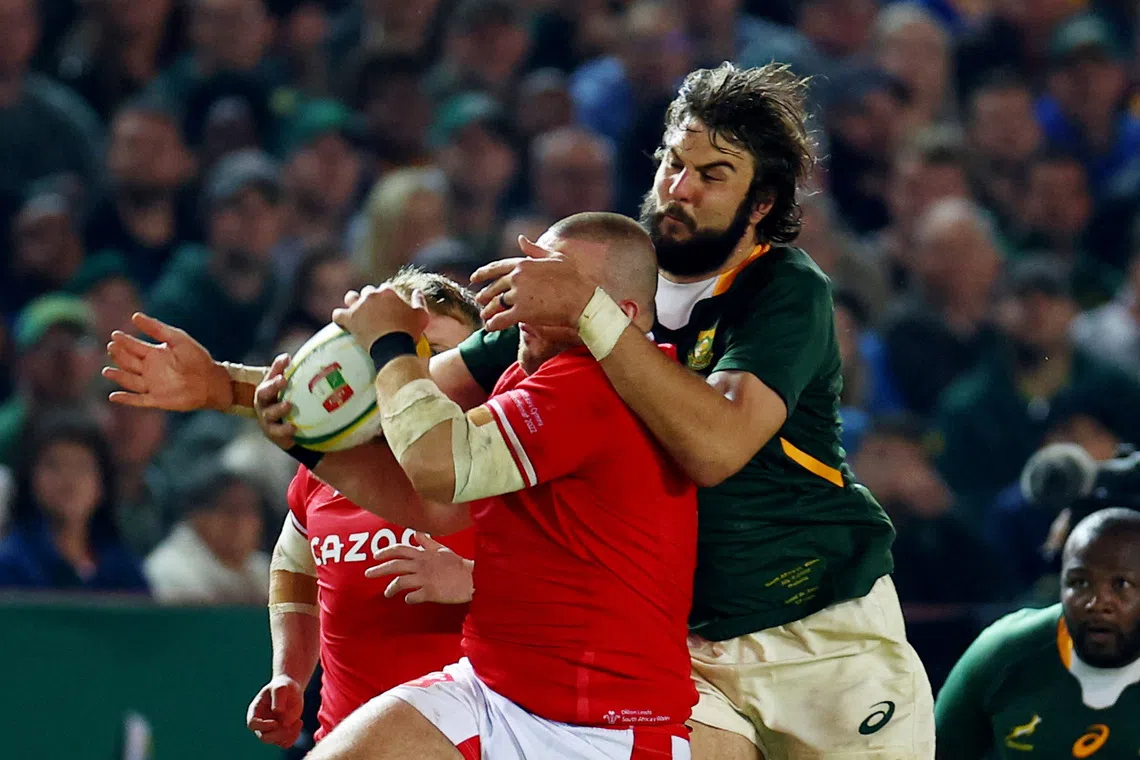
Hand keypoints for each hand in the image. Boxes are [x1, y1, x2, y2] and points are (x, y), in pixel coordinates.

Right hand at [103, 313, 231, 411]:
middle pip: (129, 362)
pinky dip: (126, 399)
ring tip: (106, 371)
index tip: (115, 335)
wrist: (212, 380)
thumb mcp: (177, 339)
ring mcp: (152, 385)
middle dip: (119, 355)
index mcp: (154, 354)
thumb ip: (157, 329)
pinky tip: (113, 396)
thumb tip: (134, 316)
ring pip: (130, 381)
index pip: (134, 347)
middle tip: (111, 347)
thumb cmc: (197, 358)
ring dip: (118, 376)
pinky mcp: (157, 399)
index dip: (124, 341)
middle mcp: (150, 369)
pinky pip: (138, 400)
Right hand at [246, 674, 303, 747]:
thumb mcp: (280, 687)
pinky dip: (294, 736)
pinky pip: (286, 742)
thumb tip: (279, 714)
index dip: (263, 725)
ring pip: (277, 741)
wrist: (290, 690)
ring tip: (297, 720)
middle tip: (290, 723)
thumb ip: (278, 698)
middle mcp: (261, 724)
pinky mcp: (282, 733)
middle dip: (278, 733)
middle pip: (264, 737)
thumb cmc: (282, 687)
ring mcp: (271, 730)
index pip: (252, 724)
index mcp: (255, 711)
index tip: (275, 721)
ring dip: (289, 734)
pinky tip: (299, 722)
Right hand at [254, 354, 296, 450]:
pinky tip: (294, 428)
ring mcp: (266, 418)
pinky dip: (284, 430)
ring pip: (269, 413)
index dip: (277, 367)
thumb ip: (294, 375)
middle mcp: (263, 402)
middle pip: (264, 392)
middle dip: (273, 386)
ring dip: (278, 408)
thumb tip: (304, 356)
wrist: (285, 430)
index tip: (287, 359)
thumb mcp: (291, 389)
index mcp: (268, 389)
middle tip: (283, 380)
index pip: (271, 374)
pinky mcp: (272, 433)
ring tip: (288, 405)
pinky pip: (277, 432)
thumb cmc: (287, 403)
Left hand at [332, 285, 429, 350]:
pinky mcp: (349, 318)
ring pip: (351, 298)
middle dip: (371, 300)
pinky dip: (340, 318)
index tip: (389, 308)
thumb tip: (417, 292)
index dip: (387, 298)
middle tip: (374, 313)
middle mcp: (372, 295)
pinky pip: (338, 314)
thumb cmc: (409, 332)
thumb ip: (419, 301)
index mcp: (388, 292)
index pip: (385, 288)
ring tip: (357, 312)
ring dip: (353, 303)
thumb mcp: (422, 316)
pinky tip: (344, 323)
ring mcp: (359, 306)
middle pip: (368, 292)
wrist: (394, 348)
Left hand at [365, 532, 473, 603]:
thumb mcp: (443, 550)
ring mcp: (424, 579)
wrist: (471, 579)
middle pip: (395, 565)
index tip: (375, 556)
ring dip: (391, 588)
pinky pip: (413, 596)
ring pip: (400, 582)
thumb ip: (428, 543)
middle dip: (379, 569)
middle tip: (368, 574)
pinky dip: (408, 598)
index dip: (386, 551)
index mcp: (424, 554)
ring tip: (387, 593)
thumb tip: (416, 533)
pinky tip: (407, 599)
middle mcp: (421, 565)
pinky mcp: (430, 592)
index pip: (400, 549)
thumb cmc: (458, 565)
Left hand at [470, 236, 596, 331]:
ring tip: (485, 316)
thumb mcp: (554, 257)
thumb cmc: (574, 278)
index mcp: (523, 263)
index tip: (474, 278)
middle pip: (493, 287)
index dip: (482, 273)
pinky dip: (493, 324)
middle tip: (479, 301)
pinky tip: (490, 328)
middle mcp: (517, 277)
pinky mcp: (522, 311)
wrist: (582, 298)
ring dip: (488, 311)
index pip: (496, 267)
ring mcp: (518, 294)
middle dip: (484, 295)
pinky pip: (501, 319)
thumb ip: (534, 249)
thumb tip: (521, 239)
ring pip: (495, 304)